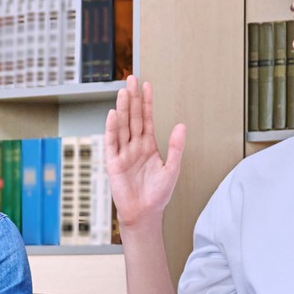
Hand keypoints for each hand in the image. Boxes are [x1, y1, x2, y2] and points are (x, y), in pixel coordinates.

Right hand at [103, 75, 185, 232]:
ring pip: (122, 126)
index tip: (146, 85)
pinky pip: (112, 143)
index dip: (147, 102)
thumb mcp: (172, 168)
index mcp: (148, 146)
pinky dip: (112, 128)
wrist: (144, 214)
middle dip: (132, 99)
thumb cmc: (157, 194)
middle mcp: (135, 146)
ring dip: (123, 109)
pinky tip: (113, 115)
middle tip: (131, 80)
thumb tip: (182, 126)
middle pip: (133, 118)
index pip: (147, 119)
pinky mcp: (114, 163)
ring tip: (123, 92)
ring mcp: (123, 153)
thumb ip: (176, 147)